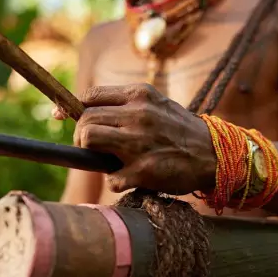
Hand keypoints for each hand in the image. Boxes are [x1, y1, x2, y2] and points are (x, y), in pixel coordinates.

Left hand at [53, 84, 215, 194]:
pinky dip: (117, 181)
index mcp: (140, 95)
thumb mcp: (157, 105)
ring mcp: (140, 142)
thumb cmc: (181, 130)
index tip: (61, 117)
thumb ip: (126, 105)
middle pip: (84, 119)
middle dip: (80, 135)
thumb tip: (81, 109)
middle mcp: (138, 114)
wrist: (216, 155)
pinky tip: (132, 178)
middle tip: (93, 147)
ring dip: (90, 154)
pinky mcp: (144, 170)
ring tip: (106, 160)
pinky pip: (111, 178)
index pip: (90, 96)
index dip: (71, 108)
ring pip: (87, 139)